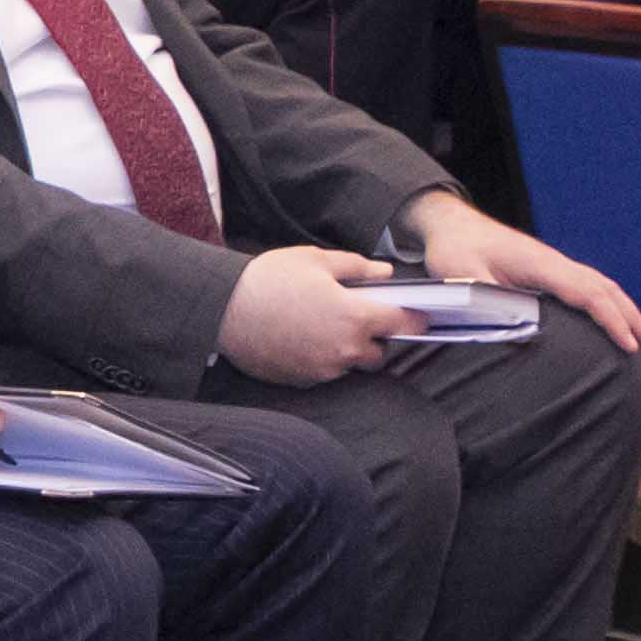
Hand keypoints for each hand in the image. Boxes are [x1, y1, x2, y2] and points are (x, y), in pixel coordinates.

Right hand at [214, 242, 409, 381]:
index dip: (414, 318)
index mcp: (354, 317)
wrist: (223, 309)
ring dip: (349, 350)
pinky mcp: (302, 380)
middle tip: (357, 316)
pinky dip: (323, 359)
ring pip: (351, 365)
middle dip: (375, 338)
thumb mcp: (315, 260)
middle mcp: (344, 350)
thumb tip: (384, 274)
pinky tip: (304, 338)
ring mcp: (323, 369)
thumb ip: (357, 268)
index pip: (402, 323)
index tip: (417, 316)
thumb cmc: (269, 280)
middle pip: (380, 353)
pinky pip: (325, 372)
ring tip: (325, 326)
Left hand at [403, 186, 640, 352]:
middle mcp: (554, 263)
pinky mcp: (549, 271)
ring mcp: (554, 265)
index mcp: (540, 264)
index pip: (587, 293)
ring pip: (601, 287)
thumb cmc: (455, 249)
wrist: (452, 225)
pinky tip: (615, 322)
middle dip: (632, 318)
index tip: (629, 345)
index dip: (611, 320)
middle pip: (605, 289)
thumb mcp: (460, 275)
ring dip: (626, 311)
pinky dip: (609, 304)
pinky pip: (588, 287)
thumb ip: (483, 300)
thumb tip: (510, 329)